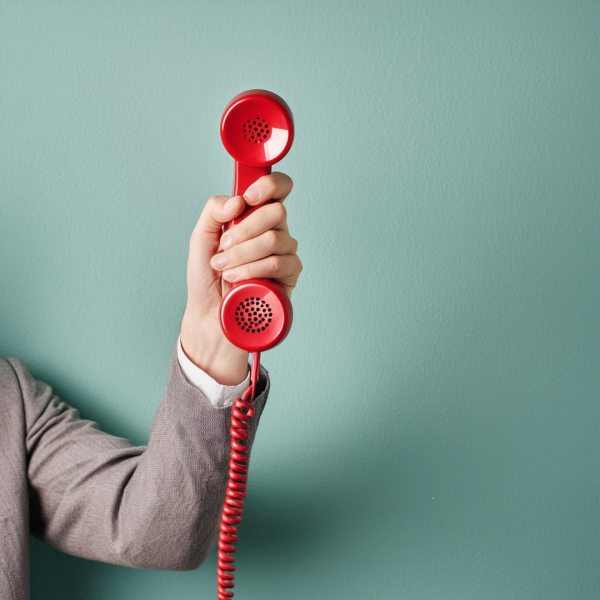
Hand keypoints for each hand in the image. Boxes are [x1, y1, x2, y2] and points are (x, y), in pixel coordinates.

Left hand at [180, 172, 301, 384]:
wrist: (210, 315)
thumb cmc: (208, 278)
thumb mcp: (200, 239)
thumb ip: (213, 211)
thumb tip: (237, 201)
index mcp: (256, 216)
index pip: (278, 188)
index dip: (269, 185)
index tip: (249, 198)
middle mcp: (274, 231)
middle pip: (276, 211)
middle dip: (244, 229)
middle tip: (224, 245)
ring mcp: (285, 252)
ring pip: (274, 239)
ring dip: (243, 253)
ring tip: (225, 268)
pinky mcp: (291, 275)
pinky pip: (278, 262)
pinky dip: (253, 269)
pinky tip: (238, 278)